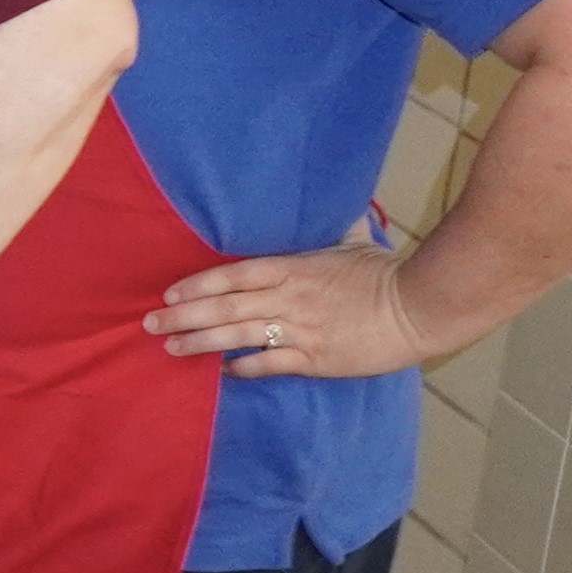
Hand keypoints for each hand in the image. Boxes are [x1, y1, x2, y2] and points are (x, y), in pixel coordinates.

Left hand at [149, 245, 429, 378]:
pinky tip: (223, 370)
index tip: (169, 293)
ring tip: (171, 347)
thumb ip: (332, 225)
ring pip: (238, 335)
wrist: (421, 306)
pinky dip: (244, 366)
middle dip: (183, 315)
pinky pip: (270, 363)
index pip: (233, 273)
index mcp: (293, 267)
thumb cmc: (386, 271)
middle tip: (150, 323)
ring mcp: (301, 330)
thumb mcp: (352, 241)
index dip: (197, 283)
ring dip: (200, 342)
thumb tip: (333, 202)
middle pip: (224, 305)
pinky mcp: (317, 359)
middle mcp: (289, 298)